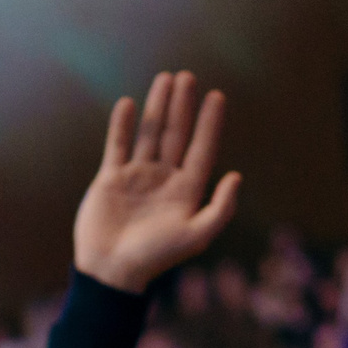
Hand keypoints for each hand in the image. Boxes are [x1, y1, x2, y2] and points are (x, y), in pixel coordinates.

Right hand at [73, 72, 242, 293]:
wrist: (112, 271)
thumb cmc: (156, 257)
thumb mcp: (196, 236)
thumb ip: (220, 209)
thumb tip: (237, 176)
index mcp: (186, 191)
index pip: (202, 149)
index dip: (210, 123)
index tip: (217, 97)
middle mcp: (163, 179)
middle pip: (176, 134)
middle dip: (183, 106)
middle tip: (188, 77)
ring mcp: (137, 177)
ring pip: (149, 134)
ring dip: (157, 107)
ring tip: (165, 79)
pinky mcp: (111, 179)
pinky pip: (117, 145)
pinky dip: (122, 125)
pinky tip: (128, 103)